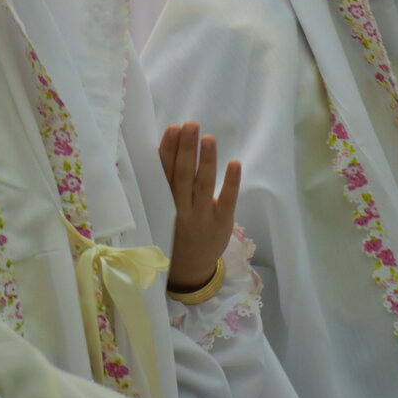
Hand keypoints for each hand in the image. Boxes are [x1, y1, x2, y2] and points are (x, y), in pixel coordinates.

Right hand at [159, 122, 240, 292]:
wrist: (189, 272)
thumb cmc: (175, 232)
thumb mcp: (163, 211)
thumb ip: (166, 186)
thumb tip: (170, 148)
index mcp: (163, 204)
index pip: (163, 173)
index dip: (167, 150)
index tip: (172, 128)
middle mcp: (180, 210)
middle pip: (182, 175)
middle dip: (186, 149)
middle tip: (190, 125)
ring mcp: (202, 217)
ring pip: (202, 185)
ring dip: (205, 160)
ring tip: (208, 138)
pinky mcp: (221, 224)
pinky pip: (226, 201)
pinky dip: (230, 183)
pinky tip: (234, 163)